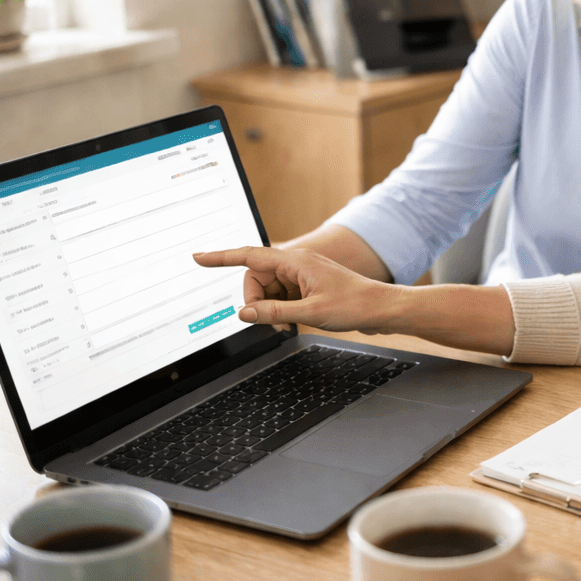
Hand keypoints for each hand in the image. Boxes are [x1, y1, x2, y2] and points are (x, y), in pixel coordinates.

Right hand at [193, 245, 402, 333]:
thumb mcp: (310, 313)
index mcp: (294, 260)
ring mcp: (300, 275)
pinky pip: (279, 297)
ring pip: (267, 291)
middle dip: (256, 302)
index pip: (248, 256)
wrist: (381, 309)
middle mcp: (295, 263)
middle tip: (273, 322)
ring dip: (269, 309)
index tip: (199, 257)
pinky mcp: (306, 287)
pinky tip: (293, 322)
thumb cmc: (354, 305)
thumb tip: (244, 314)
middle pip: (255, 279)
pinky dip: (280, 311)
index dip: (221, 257)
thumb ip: (273, 313)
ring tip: (289, 324)